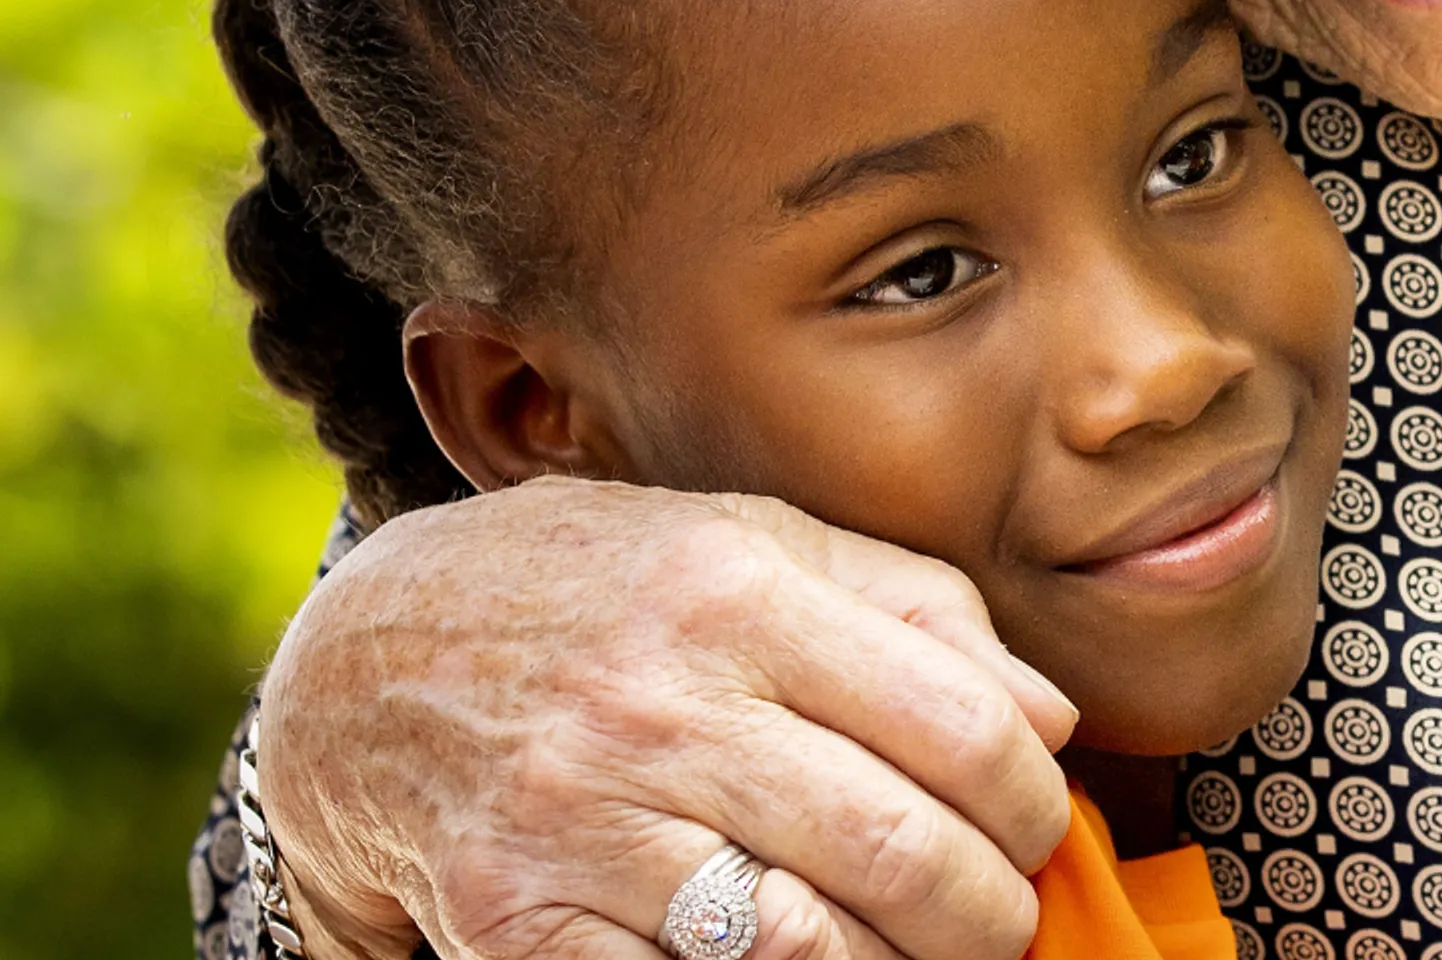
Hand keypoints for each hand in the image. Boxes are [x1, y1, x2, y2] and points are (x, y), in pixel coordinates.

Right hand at [251, 479, 1079, 959]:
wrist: (369, 663)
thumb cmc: (605, 595)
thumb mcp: (758, 545)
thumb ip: (916, 608)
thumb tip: (1049, 716)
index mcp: (735, 594)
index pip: (956, 723)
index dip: (1030, 797)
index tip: (1038, 823)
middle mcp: (657, 704)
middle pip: (895, 847)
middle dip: (986, 909)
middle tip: (1003, 918)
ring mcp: (577, 820)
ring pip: (801, 943)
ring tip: (921, 952)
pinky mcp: (514, 919)